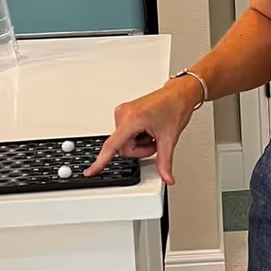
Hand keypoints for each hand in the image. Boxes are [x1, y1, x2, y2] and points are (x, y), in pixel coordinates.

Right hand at [85, 76, 201, 185]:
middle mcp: (123, 114)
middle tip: (155, 140)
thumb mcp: (169, 138)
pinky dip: (138, 136)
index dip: (101, 161)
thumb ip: (165, 161)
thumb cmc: (175, 106)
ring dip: (140, 143)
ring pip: (125, 143)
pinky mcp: (125, 113)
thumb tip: (166, 177)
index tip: (91, 171)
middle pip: (123, 148)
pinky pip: (126, 135)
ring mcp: (123, 113)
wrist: (179, 93)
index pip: (113, 146)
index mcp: (132, 119)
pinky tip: (148, 129)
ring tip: (153, 132)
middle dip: (140, 150)